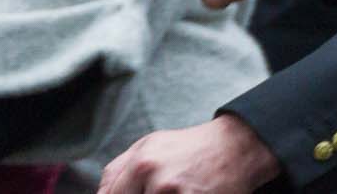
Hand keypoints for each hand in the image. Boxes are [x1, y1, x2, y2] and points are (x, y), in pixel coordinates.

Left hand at [98, 115, 282, 193]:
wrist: (234, 148)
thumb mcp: (149, 146)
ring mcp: (175, 191)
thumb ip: (121, 169)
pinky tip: (185, 192)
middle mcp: (155, 176)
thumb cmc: (190, 148)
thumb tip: (101, 192)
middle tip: (153, 191)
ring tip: (173, 189)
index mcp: (140, 161)